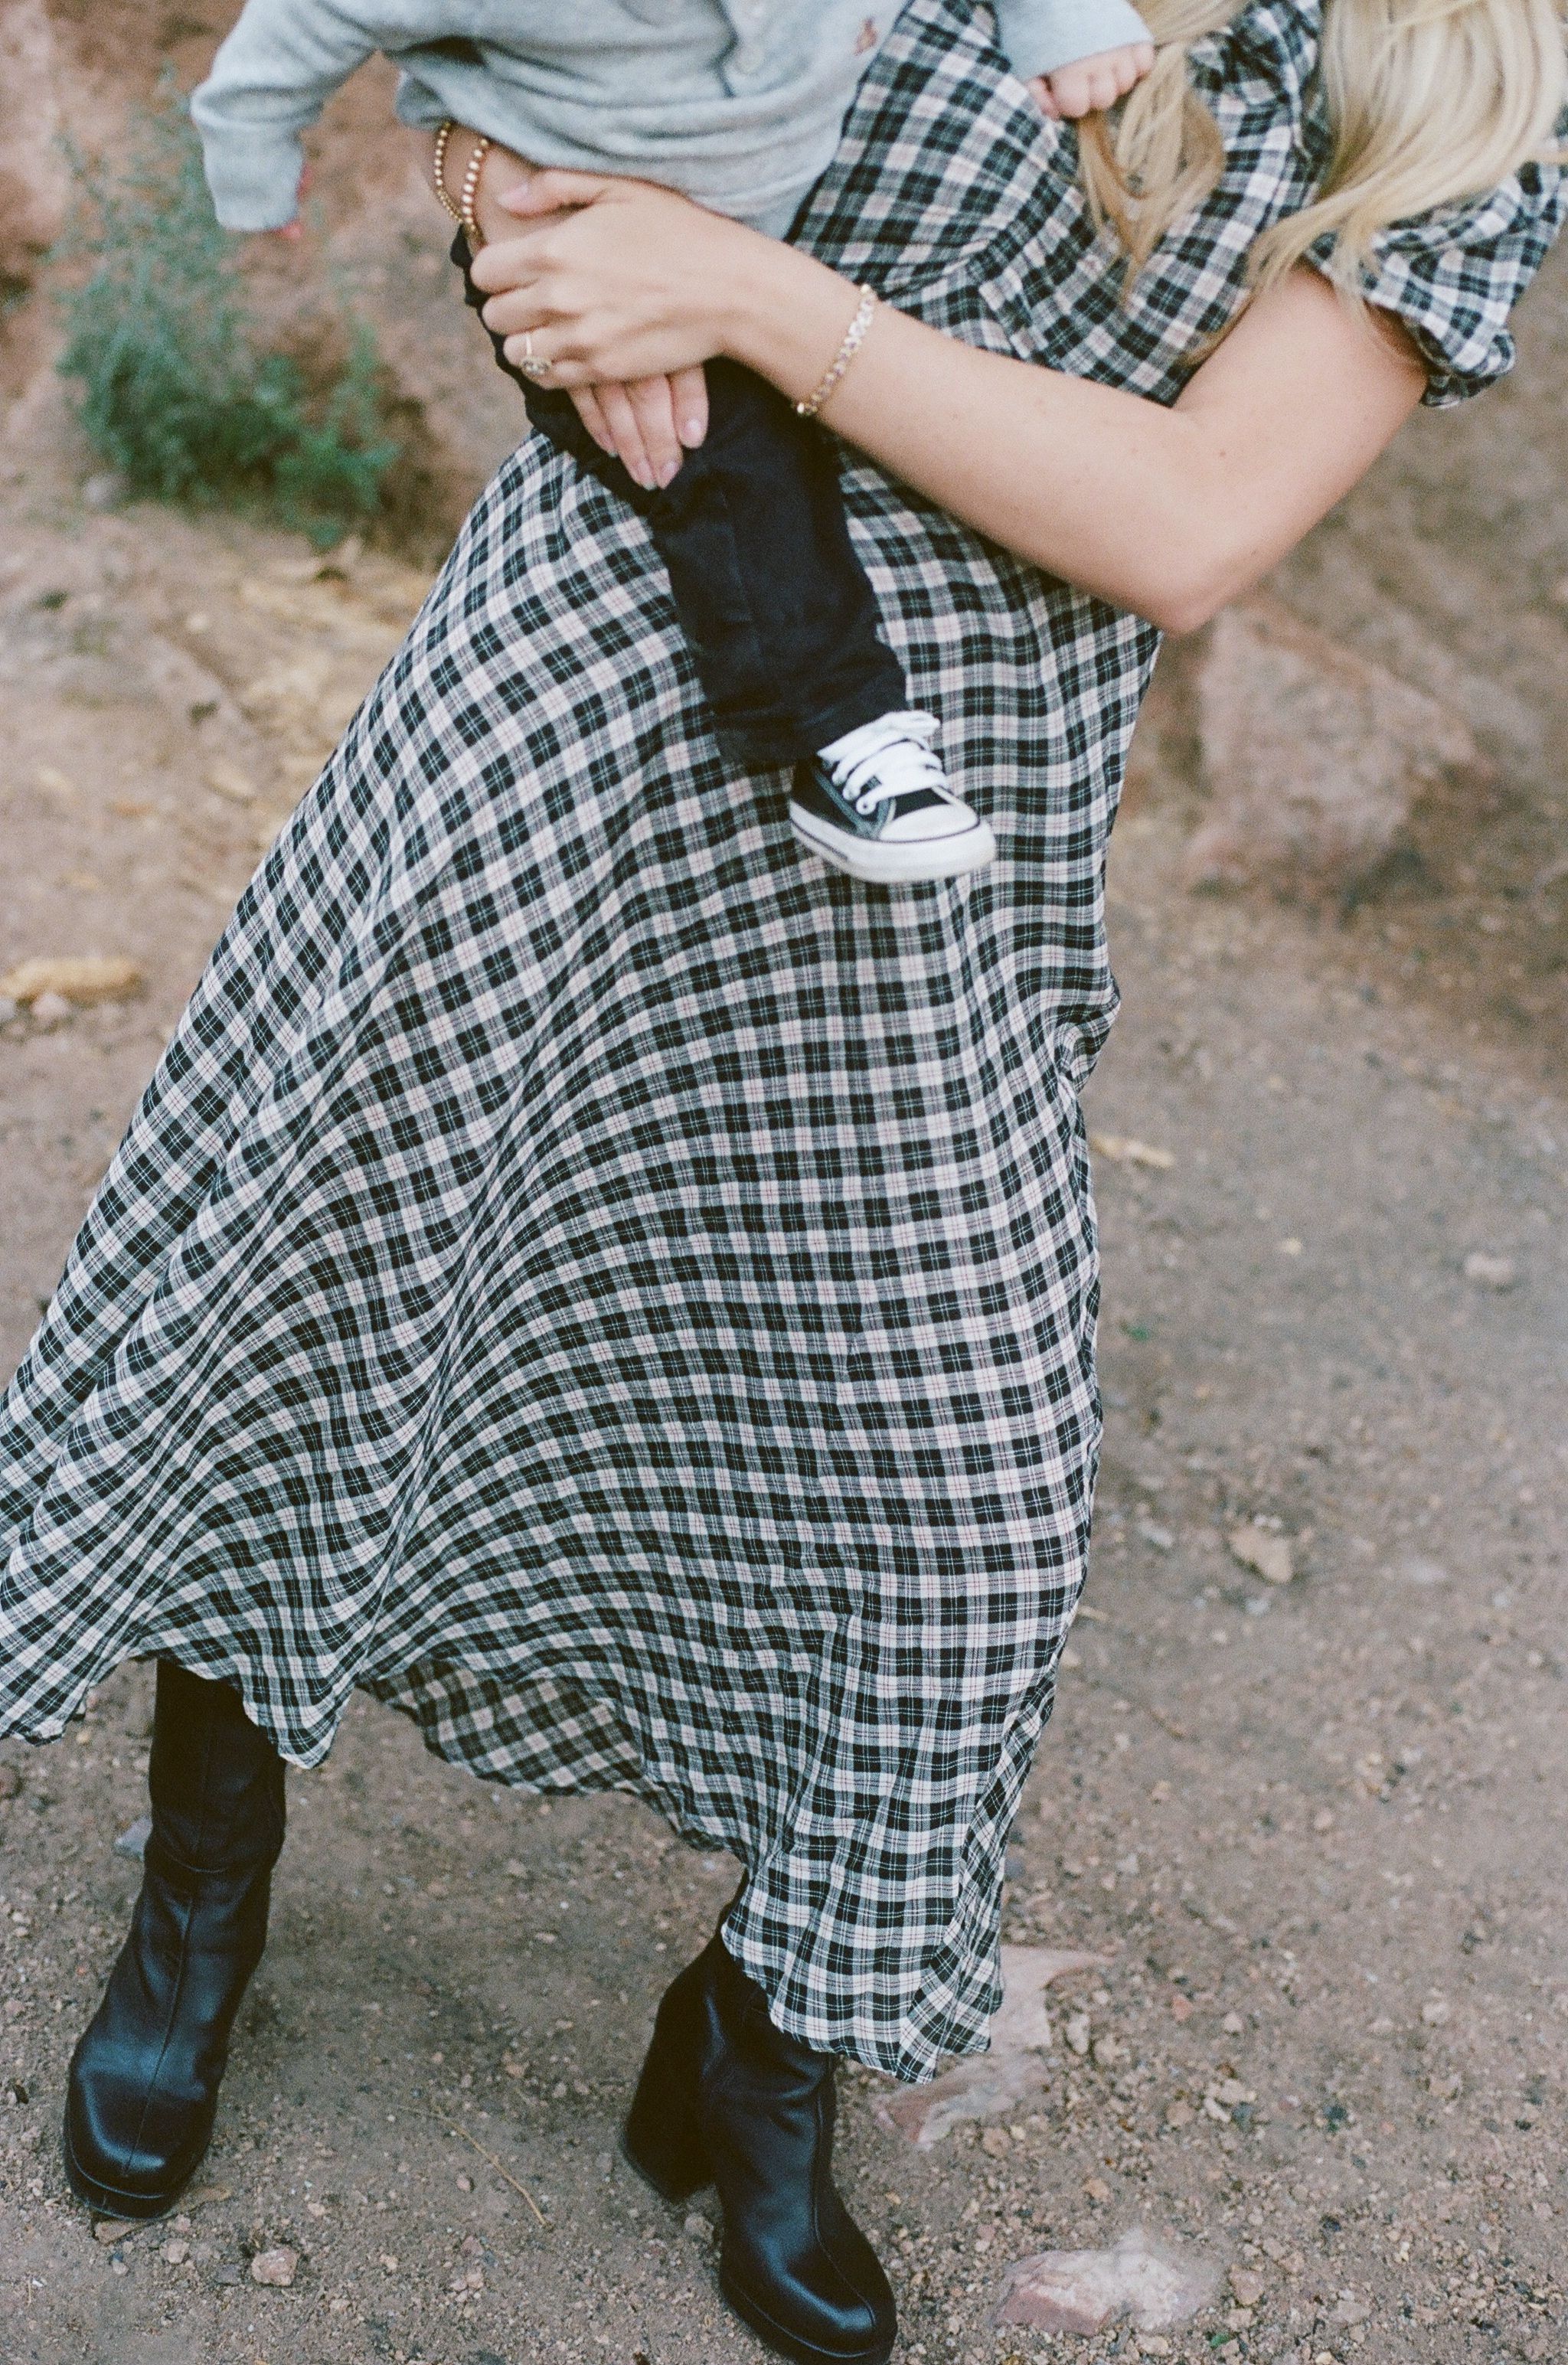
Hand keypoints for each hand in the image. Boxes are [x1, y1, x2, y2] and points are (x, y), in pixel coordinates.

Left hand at [423, 130, 712, 484]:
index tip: (510, 270)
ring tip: (545, 328)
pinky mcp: (600, 371)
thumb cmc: (680, 230)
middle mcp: (557, 298)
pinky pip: (549, 380)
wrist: (728, 290)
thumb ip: (556, 186)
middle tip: (527, 300)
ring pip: (517, 354)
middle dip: (505, 307)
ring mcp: (577, 340)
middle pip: (495, 317)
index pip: (484, 272)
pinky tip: (567, 350)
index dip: (492, 272)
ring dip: (525, 342)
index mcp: (553, 249)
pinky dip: (549, 369)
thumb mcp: (620, 187)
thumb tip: (508, 201)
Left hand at [1028, 43, 1154, 119]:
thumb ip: (1037, 92)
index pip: (1078, 108)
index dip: (1069, 102)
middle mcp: (1100, 61)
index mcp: (1071, 70)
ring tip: (1100, 64)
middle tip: (1082, 77)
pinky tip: (1120, 58)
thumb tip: (1054, 115)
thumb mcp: (1028, 60)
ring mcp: (1120, 46)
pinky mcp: (1135, 32)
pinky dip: (1135, 64)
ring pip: (1125, 82)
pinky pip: (1145, 62)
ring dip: (1113, 79)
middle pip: (1104, 100)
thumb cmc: (1041, 24)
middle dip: (1091, 94)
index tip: (1064, 89)